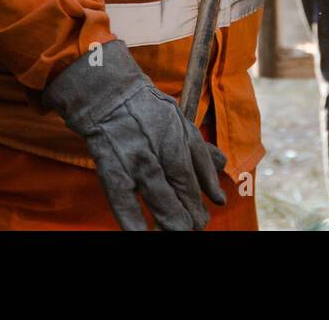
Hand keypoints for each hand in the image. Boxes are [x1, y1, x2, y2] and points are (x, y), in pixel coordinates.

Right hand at [42, 40, 226, 229]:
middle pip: (180, 191)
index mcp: (177, 139)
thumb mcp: (180, 121)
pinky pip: (123, 201)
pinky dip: (133, 222)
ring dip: (170, 220)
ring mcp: (135, 160)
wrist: (107, 94)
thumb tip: (222, 177)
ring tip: (176, 231)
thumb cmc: (146, 108)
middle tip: (192, 227)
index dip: (198, 203)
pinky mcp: (111, 168)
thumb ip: (200, 152)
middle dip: (188, 215)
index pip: (192, 179)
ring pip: (158, 197)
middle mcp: (159, 150)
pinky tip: (142, 234)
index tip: (202, 217)